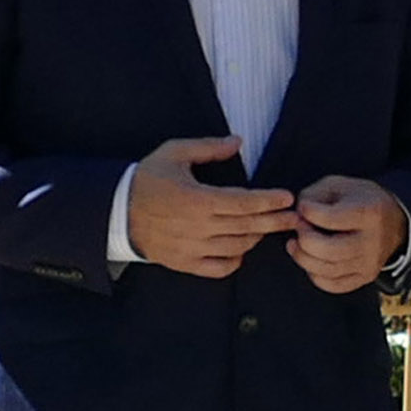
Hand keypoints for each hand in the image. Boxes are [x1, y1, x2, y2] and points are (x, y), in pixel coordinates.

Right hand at [124, 136, 298, 276]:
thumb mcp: (174, 153)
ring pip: (237, 248)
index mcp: (197, 199)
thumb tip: (238, 141)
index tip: (288, 198)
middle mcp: (198, 227)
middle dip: (274, 221)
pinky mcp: (185, 263)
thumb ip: (208, 147)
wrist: (116, 211)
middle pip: (247, 227)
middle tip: (294, 218)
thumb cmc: (147, 179)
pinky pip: (219, 268)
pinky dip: (235, 260)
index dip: (269, 201)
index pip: (244, 202)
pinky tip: (241, 249)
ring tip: (268, 228)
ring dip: (256, 238)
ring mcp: (192, 249)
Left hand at [283, 173, 407, 292]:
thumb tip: (298, 214)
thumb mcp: (340, 185)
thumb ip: (315, 195)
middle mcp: (372, 241)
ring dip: (303, 257)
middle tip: (299, 229)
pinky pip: (332, 285)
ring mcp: (369, 263)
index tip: (303, 208)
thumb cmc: (361, 201)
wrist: (393, 222)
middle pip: (327, 250)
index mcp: (369, 212)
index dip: (306, 211)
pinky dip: (314, 274)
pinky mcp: (364, 277)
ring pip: (326, 270)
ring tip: (297, 244)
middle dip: (303, 239)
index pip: (328, 218)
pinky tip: (312, 260)